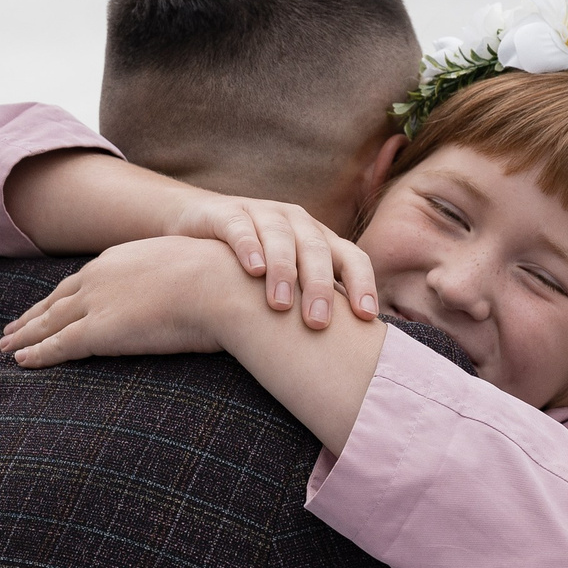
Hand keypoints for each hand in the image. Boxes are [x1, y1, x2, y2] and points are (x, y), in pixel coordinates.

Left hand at [0, 237, 247, 367]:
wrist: (222, 286)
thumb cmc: (224, 280)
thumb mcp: (196, 269)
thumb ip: (182, 281)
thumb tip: (198, 292)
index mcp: (124, 258)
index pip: (84, 279)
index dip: (63, 295)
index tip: (49, 304)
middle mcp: (102, 276)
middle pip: (57, 299)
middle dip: (34, 314)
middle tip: (13, 327)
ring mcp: (97, 302)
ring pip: (49, 322)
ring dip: (25, 335)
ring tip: (7, 346)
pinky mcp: (98, 331)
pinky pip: (57, 345)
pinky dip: (35, 354)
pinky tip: (20, 362)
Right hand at [163, 195, 378, 330]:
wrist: (202, 223)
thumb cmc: (256, 264)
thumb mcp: (290, 280)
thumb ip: (314, 302)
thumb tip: (347, 353)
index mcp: (319, 240)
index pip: (351, 257)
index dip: (362, 283)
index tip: (366, 316)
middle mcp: (296, 223)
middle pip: (316, 249)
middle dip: (319, 286)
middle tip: (317, 322)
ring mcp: (263, 214)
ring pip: (281, 237)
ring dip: (284, 269)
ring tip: (280, 304)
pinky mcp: (229, 214)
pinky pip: (241, 228)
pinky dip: (249, 247)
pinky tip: (254, 270)